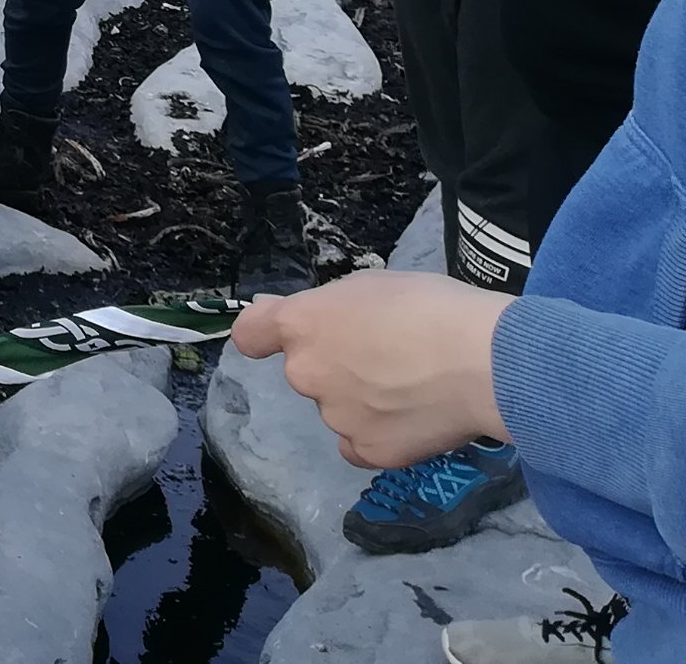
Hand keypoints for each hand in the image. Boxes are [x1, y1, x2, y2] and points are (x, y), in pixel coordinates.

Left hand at [230, 272, 509, 468]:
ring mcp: (334, 417)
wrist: (486, 361)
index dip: (267, 335)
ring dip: (361, 401)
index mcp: (300, 325)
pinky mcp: (368, 452)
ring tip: (414, 389)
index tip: (287, 336)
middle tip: (386, 358)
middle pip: (306, 370)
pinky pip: (359, 445)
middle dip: (335, 366)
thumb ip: (329, 308)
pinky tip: (411, 421)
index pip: (250, 334)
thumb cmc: (431, 307)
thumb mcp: (370, 286)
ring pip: (337, 408)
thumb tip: (301, 319)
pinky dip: (378, 436)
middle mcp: (305, 373)